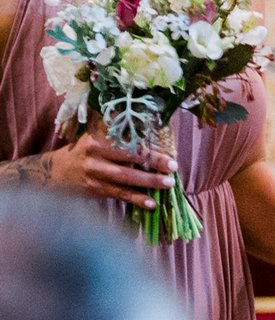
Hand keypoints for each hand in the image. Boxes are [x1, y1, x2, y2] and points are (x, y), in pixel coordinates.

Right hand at [13, 127, 176, 206]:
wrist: (56, 172)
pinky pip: (119, 195)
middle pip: (127, 161)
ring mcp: (94, 175)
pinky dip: (136, 200)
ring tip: (168, 184)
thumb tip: (136, 116)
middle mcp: (94, 157)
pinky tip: (151, 204)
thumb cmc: (84, 151)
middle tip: (173, 169)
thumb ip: (113, 129)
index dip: (148, 151)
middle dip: (152, 165)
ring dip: (148, 183)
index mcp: (96, 141)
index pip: (127, 145)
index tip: (169, 156)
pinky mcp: (95, 190)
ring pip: (125, 180)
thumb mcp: (94, 136)